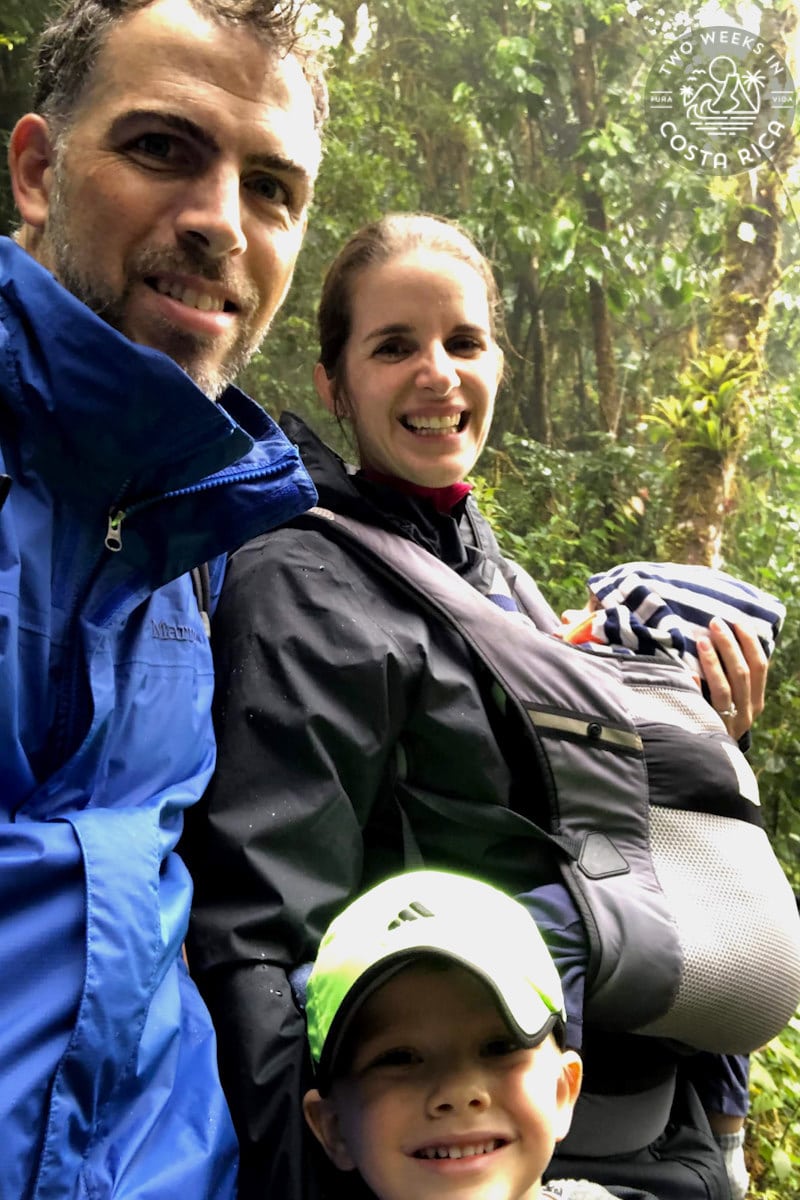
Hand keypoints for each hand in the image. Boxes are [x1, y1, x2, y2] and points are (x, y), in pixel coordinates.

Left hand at [696, 617, 767, 740]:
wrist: (711, 762)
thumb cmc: (720, 721)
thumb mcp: (735, 703)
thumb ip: (733, 678)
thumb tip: (721, 640)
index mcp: (756, 701)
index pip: (759, 667)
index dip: (750, 643)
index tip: (737, 621)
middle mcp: (747, 712)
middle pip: (742, 674)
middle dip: (729, 645)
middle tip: (715, 623)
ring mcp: (728, 722)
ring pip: (724, 688)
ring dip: (713, 662)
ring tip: (701, 640)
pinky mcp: (709, 730)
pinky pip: (702, 707)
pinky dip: (696, 689)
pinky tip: (687, 674)